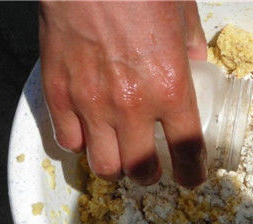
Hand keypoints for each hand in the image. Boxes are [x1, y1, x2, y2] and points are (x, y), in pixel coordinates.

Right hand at [39, 1, 207, 186]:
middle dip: (149, 175)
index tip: (191, 178)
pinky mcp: (58, 93)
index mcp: (170, 88)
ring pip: (102, 166)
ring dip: (114, 166)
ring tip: (117, 153)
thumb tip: (195, 59)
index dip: (192, 173)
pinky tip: (86, 131)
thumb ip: (192, 45)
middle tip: (150, 166)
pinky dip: (79, 143)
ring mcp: (91, 103)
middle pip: (141, 170)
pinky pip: (67, 141)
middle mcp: (132, 105)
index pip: (187, 149)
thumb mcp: (182, 12)